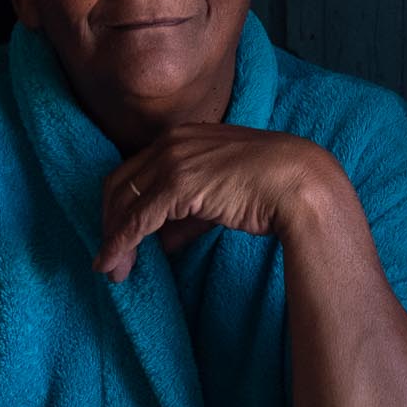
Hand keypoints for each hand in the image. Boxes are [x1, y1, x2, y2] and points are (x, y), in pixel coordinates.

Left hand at [98, 125, 348, 280]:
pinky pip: (137, 219)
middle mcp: (170, 144)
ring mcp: (172, 161)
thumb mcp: (218, 197)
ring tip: (112, 269)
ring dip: (113, 239)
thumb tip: (163, 241)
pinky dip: (121, 243)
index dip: (119, 206)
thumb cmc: (267, 187)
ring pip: (124, 203)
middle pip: (119, 185)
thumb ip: (187, 215)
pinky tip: (115, 263)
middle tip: (108, 257)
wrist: (298, 182)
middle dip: (109, 223)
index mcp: (180, 138)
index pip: (133, 172)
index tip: (117, 235)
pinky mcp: (178, 185)